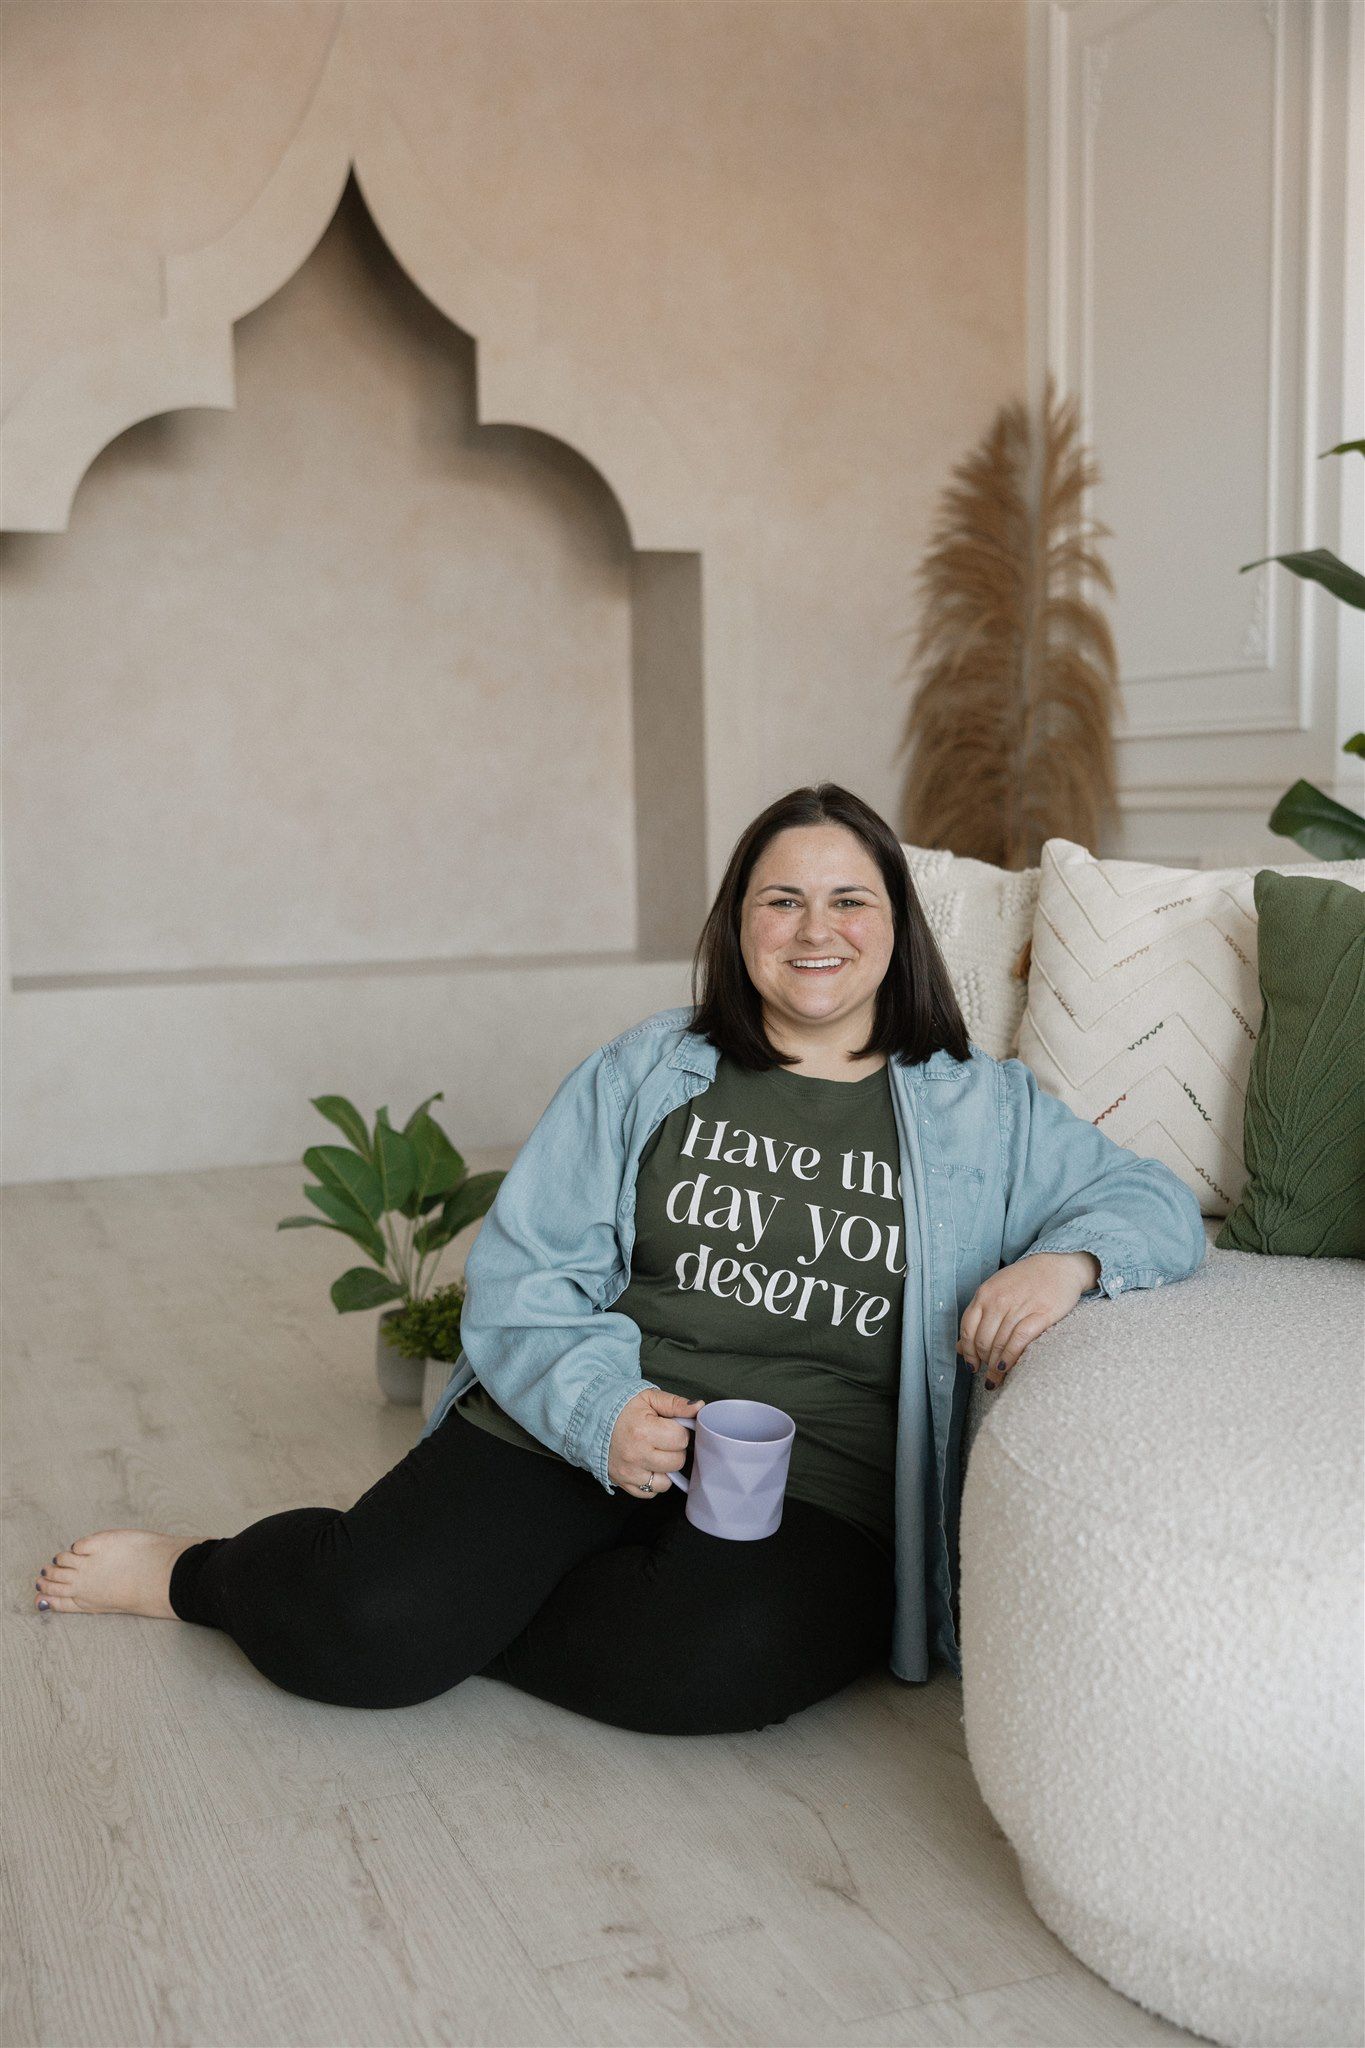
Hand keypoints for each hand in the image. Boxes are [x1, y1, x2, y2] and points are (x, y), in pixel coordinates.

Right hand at [608, 1388, 706, 1497]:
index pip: (681, 1438)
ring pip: (666, 1482)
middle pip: (677, 1461)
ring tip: (654, 1453)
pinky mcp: (622, 1483)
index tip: (668, 1426)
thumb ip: (676, 1403)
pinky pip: (650, 1493)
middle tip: (661, 1438)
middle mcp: (635, 1455)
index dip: (678, 1431)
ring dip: (665, 1468)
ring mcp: (628, 1472)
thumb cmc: (621, 1407)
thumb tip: (699, 1408)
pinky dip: (652, 1482)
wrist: (590, 1419)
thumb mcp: (648, 1398)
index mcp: (643, 1431)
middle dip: (674, 1449)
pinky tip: (646, 1466)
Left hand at [957, 1251, 1100, 1388]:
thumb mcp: (996, 1291)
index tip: (971, 1365)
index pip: (967, 1329)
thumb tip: (960, 1348)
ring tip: (995, 1379)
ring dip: (994, 1367)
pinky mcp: (1041, 1314)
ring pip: (999, 1343)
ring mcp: (1019, 1306)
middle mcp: (999, 1300)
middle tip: (987, 1375)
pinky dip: (1009, 1358)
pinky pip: (1019, 1341)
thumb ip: (978, 1317)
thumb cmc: (1025, 1281)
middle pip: (982, 1340)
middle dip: (982, 1362)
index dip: (967, 1352)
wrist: (1058, 1265)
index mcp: (985, 1293)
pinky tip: (1006, 1368)